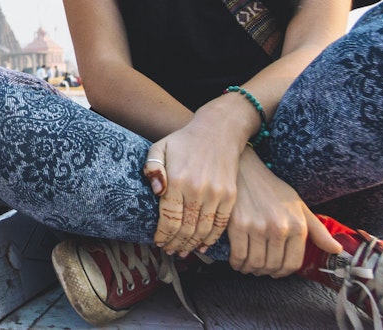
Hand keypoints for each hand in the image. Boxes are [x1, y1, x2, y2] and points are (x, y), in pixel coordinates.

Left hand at [143, 125, 240, 256]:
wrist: (218, 131)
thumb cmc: (184, 141)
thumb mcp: (160, 147)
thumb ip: (152, 168)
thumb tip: (157, 191)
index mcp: (178, 180)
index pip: (169, 218)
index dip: (162, 235)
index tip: (157, 242)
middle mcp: (197, 189)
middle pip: (185, 228)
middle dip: (175, 244)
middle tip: (169, 251)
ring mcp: (216, 194)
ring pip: (202, 230)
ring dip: (191, 245)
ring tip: (182, 252)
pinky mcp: (229, 196)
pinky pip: (220, 225)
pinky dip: (211, 239)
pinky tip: (202, 246)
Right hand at [225, 150, 340, 276]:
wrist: (246, 171)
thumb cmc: (273, 190)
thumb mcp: (300, 207)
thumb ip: (319, 231)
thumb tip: (337, 250)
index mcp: (297, 226)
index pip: (292, 264)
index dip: (283, 272)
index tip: (276, 272)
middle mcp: (280, 228)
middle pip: (273, 266)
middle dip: (266, 272)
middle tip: (261, 269)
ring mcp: (258, 227)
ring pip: (256, 263)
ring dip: (251, 270)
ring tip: (249, 267)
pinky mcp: (238, 226)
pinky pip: (239, 255)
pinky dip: (238, 263)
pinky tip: (238, 261)